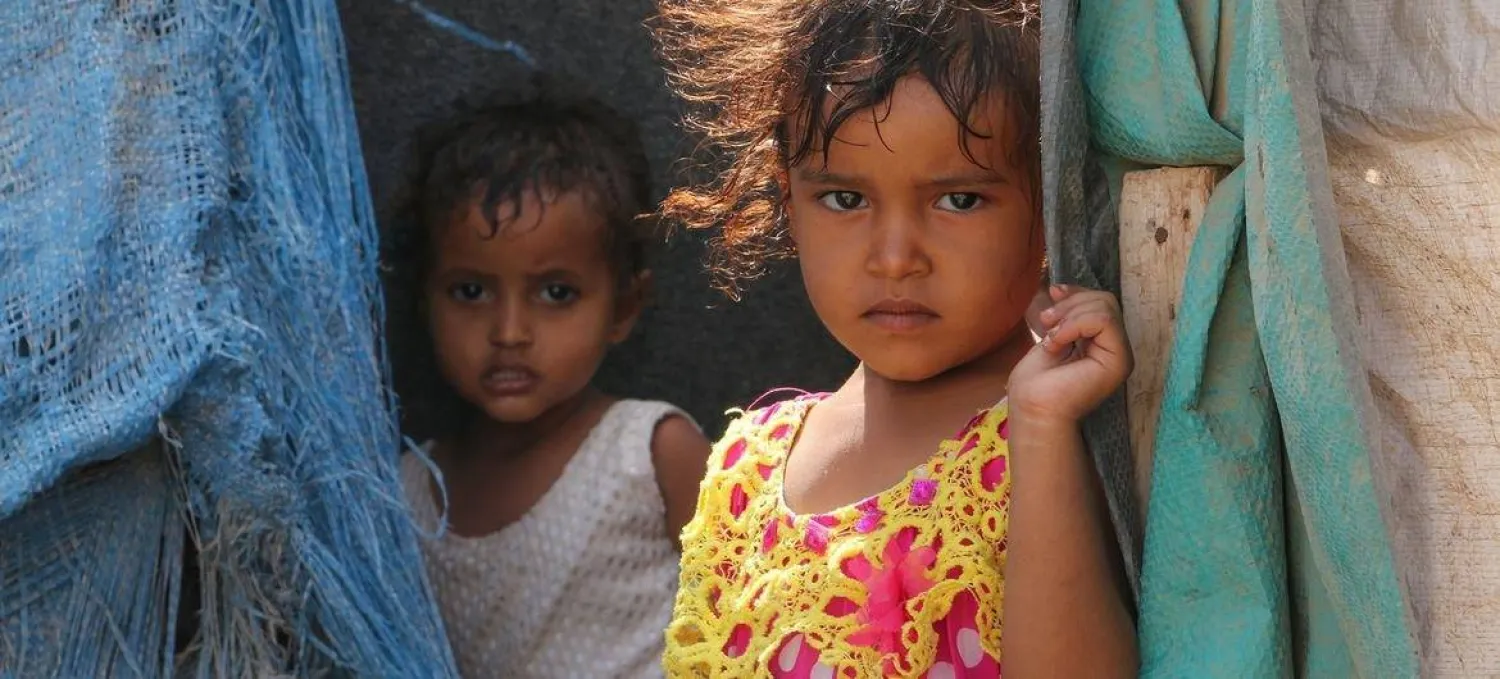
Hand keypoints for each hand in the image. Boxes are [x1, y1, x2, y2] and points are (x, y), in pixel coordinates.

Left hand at [1008, 284, 1133, 423]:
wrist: (1033, 409)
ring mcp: (1120, 355)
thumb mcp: (1051, 335)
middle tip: (1046, 323)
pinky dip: (1074, 325)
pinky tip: (1057, 343)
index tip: (1053, 294)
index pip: (1101, 301)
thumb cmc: (1036, 381)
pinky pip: (1103, 321)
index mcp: (1101, 342)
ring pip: (1105, 307)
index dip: (1077, 293)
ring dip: (1069, 316)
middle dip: (1072, 303)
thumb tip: (1060, 287)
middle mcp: (1115, 347)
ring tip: (1050, 338)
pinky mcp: (1119, 361)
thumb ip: (1064, 314)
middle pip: (1106, 299)